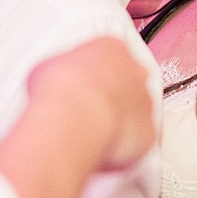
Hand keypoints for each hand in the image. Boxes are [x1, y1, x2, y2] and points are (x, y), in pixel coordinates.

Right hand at [25, 37, 154, 168]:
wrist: (72, 117)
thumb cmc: (59, 89)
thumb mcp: (49, 66)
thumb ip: (65, 72)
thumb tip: (59, 85)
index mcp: (112, 49)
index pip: (110, 56)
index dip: (94, 74)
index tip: (81, 86)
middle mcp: (135, 72)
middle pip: (128, 82)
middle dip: (112, 96)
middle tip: (87, 110)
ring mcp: (145, 102)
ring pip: (136, 112)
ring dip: (118, 121)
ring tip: (91, 133)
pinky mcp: (147, 132)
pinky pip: (136, 139)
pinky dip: (122, 145)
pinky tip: (101, 148)